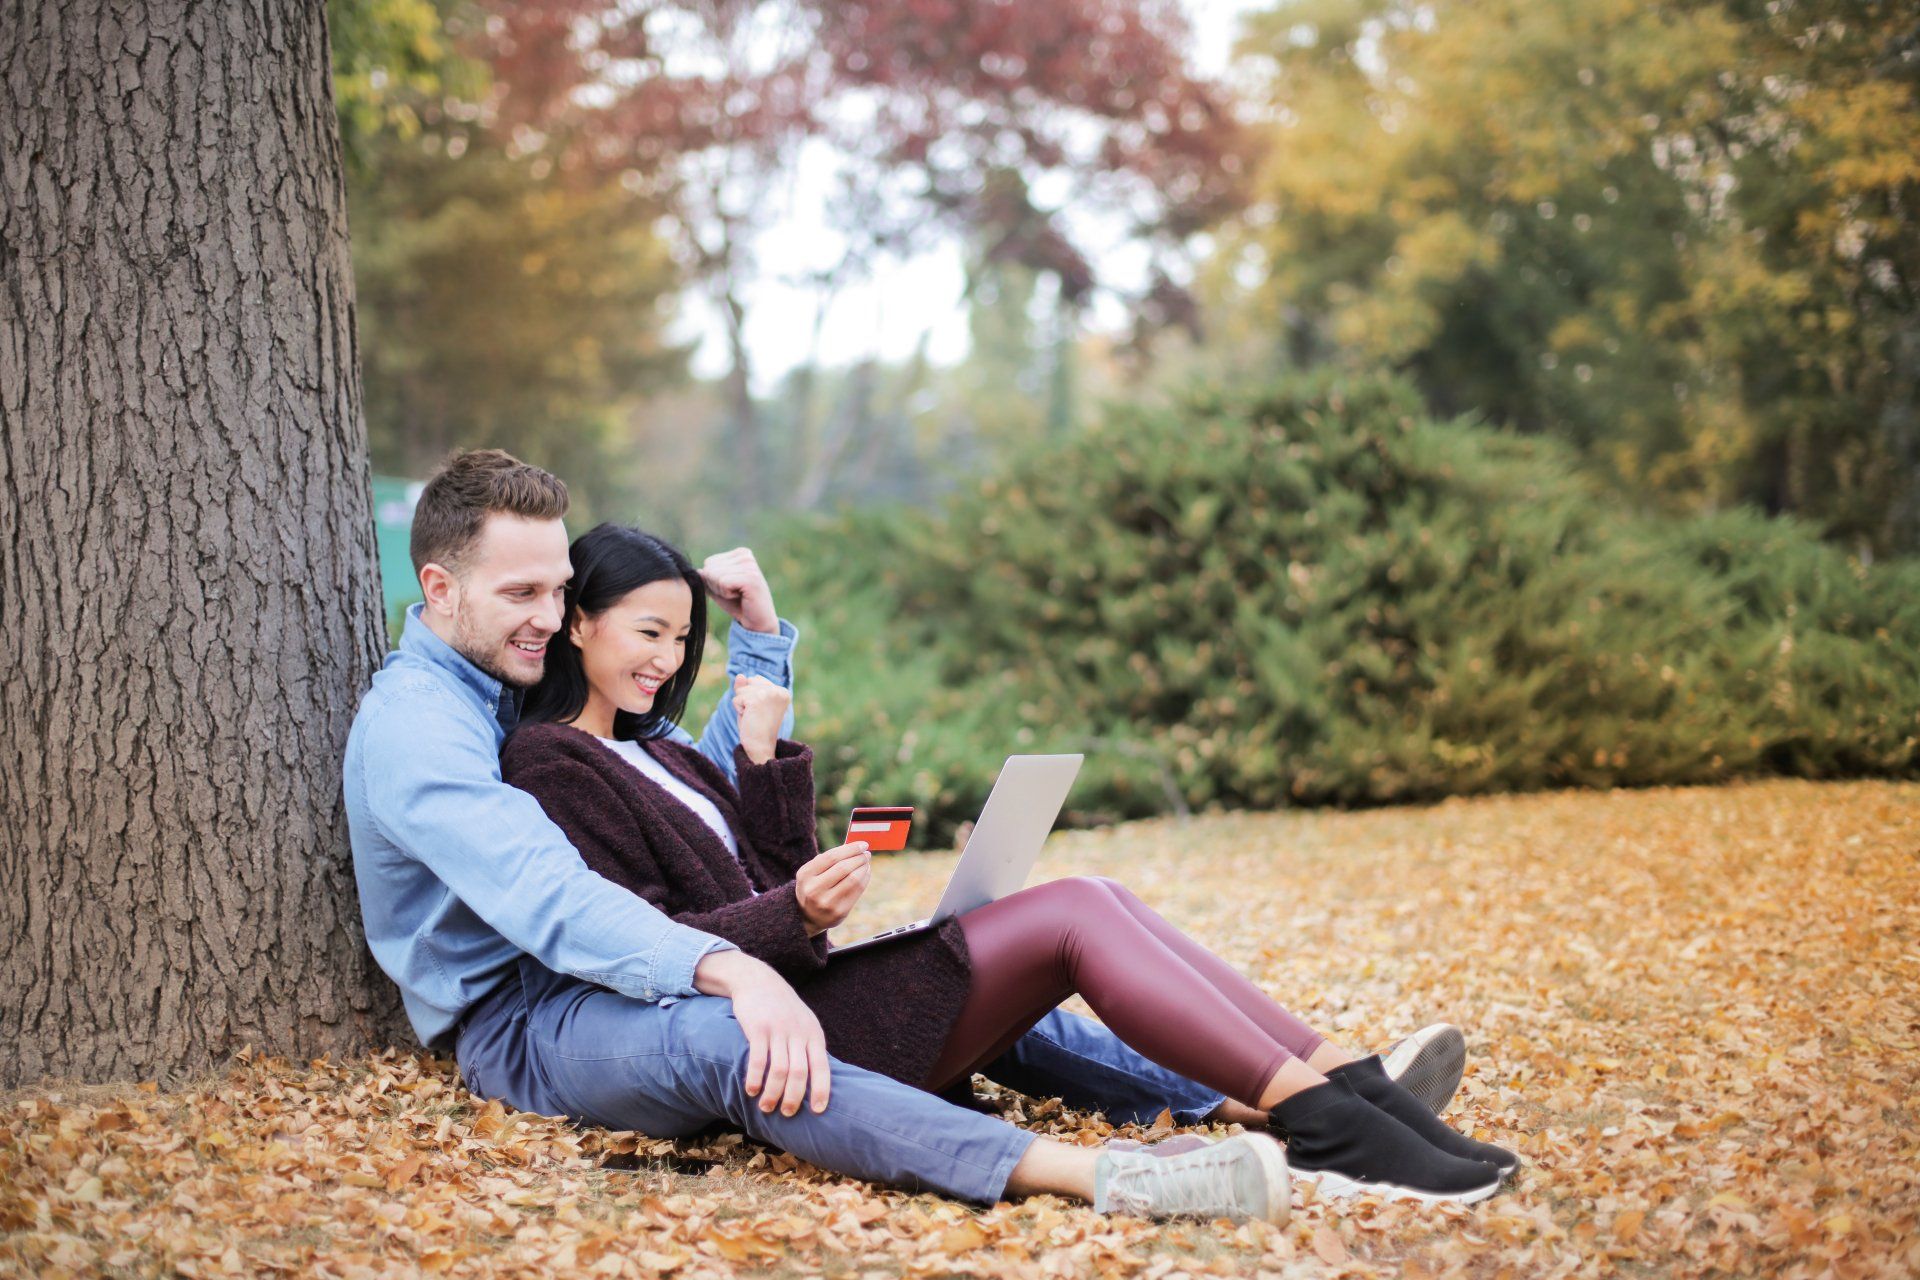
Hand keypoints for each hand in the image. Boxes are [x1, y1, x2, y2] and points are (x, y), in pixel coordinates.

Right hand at [691, 950, 830, 1114]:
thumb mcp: (804, 1023)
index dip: (821, 1090)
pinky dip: (755, 1078)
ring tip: (766, 1107)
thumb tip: (817, 1079)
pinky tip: (751, 1090)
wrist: (758, 980)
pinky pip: (758, 1059)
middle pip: (800, 1073)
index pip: (822, 1067)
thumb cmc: (783, 1008)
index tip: (818, 1111)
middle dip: (794, 1097)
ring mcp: (778, 1030)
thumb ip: (810, 1047)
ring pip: (780, 1070)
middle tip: (787, 1114)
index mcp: (813, 1034)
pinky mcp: (758, 1028)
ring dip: (773, 1093)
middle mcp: (798, 1033)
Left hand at [700, 547, 778, 633]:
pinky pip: (722, 583)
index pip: (709, 562)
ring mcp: (750, 565)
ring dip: (722, 591)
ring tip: (738, 595)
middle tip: (734, 593)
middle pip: (710, 568)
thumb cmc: (738, 604)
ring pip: (714, 575)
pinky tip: (741, 597)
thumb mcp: (718, 589)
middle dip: (716, 586)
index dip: (714, 580)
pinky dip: (727, 594)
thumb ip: (707, 578)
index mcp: (740, 553)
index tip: (731, 588)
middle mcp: (746, 556)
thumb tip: (697, 571)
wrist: (757, 622)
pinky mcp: (750, 578)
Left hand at [732, 674, 790, 763]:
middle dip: (746, 699)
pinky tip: (749, 719)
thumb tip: (740, 675)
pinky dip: (738, 710)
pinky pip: (737, 699)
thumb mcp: (752, 703)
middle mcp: (778, 691)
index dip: (752, 696)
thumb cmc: (757, 727)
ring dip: (742, 705)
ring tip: (753, 717)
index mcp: (783, 692)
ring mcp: (768, 694)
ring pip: (741, 690)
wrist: (760, 746)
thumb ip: (746, 687)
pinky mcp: (756, 699)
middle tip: (756, 715)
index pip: (756, 680)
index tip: (762, 711)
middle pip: (748, 682)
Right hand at [795, 842, 871, 934]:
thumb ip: (827, 860)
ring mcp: (827, 902)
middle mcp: (814, 889)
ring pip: (853, 879)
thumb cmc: (813, 887)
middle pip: (843, 867)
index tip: (862, 844)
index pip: (831, 857)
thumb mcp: (811, 873)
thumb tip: (854, 847)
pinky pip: (857, 891)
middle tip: (866, 853)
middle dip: (859, 858)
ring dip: (864, 868)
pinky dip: (865, 879)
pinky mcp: (840, 912)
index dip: (850, 849)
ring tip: (866, 863)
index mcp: (805, 875)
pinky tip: (865, 873)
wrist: (808, 917)